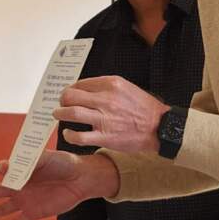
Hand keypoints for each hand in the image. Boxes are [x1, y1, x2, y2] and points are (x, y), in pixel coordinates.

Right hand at [0, 151, 119, 219]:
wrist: (81, 178)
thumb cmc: (64, 163)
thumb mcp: (45, 158)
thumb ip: (25, 162)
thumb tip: (2, 166)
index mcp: (21, 171)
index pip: (3, 173)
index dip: (1, 171)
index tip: (1, 169)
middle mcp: (20, 187)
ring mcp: (25, 201)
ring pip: (1, 209)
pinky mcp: (34, 213)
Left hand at [53, 76, 167, 153]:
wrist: (160, 127)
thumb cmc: (144, 108)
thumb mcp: (127, 88)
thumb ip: (107, 87)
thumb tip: (86, 89)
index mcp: (111, 84)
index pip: (82, 83)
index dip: (72, 88)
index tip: (70, 93)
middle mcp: (106, 99)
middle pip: (72, 95)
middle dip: (62, 99)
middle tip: (61, 103)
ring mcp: (105, 118)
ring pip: (72, 113)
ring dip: (60, 114)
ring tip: (58, 115)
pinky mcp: (105, 137)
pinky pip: (79, 136)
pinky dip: (70, 134)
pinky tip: (68, 133)